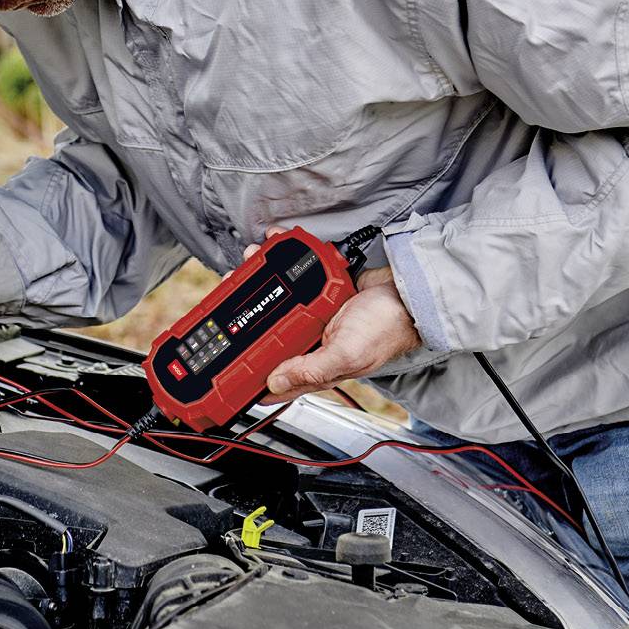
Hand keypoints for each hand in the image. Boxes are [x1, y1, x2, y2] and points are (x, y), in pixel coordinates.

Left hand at [241, 229, 420, 401]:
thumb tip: (274, 381)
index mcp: (313, 367)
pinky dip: (283, 261)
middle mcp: (309, 343)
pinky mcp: (319, 293)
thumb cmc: (387, 329)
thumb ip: (311, 370)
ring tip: (251, 259)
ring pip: (274, 300)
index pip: (270, 378)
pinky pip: (294, 277)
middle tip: (231, 287)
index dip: (243, 373)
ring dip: (259, 277)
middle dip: (244, 310)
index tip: (218, 358)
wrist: (410, 292)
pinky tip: (275, 247)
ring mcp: (313, 317)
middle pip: (264, 331)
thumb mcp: (347, 354)